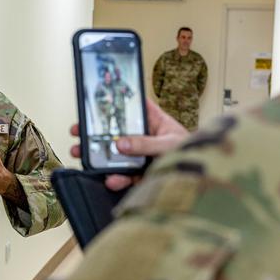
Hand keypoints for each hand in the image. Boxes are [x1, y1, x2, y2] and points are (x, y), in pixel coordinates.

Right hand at [70, 99, 188, 190]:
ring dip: (97, 156)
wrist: (200, 179)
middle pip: (116, 131)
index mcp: (153, 121)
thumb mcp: (169, 143)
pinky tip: (111, 179)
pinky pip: (123, 176)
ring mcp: (140, 156)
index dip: (115, 101)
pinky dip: (115, 179)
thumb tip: (122, 143)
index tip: (97, 100)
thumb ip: (146, 143)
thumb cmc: (191, 153)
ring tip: (83, 156)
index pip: (133, 106)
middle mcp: (143, 137)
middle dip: (95, 132)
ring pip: (114, 155)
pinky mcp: (140, 174)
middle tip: (78, 130)